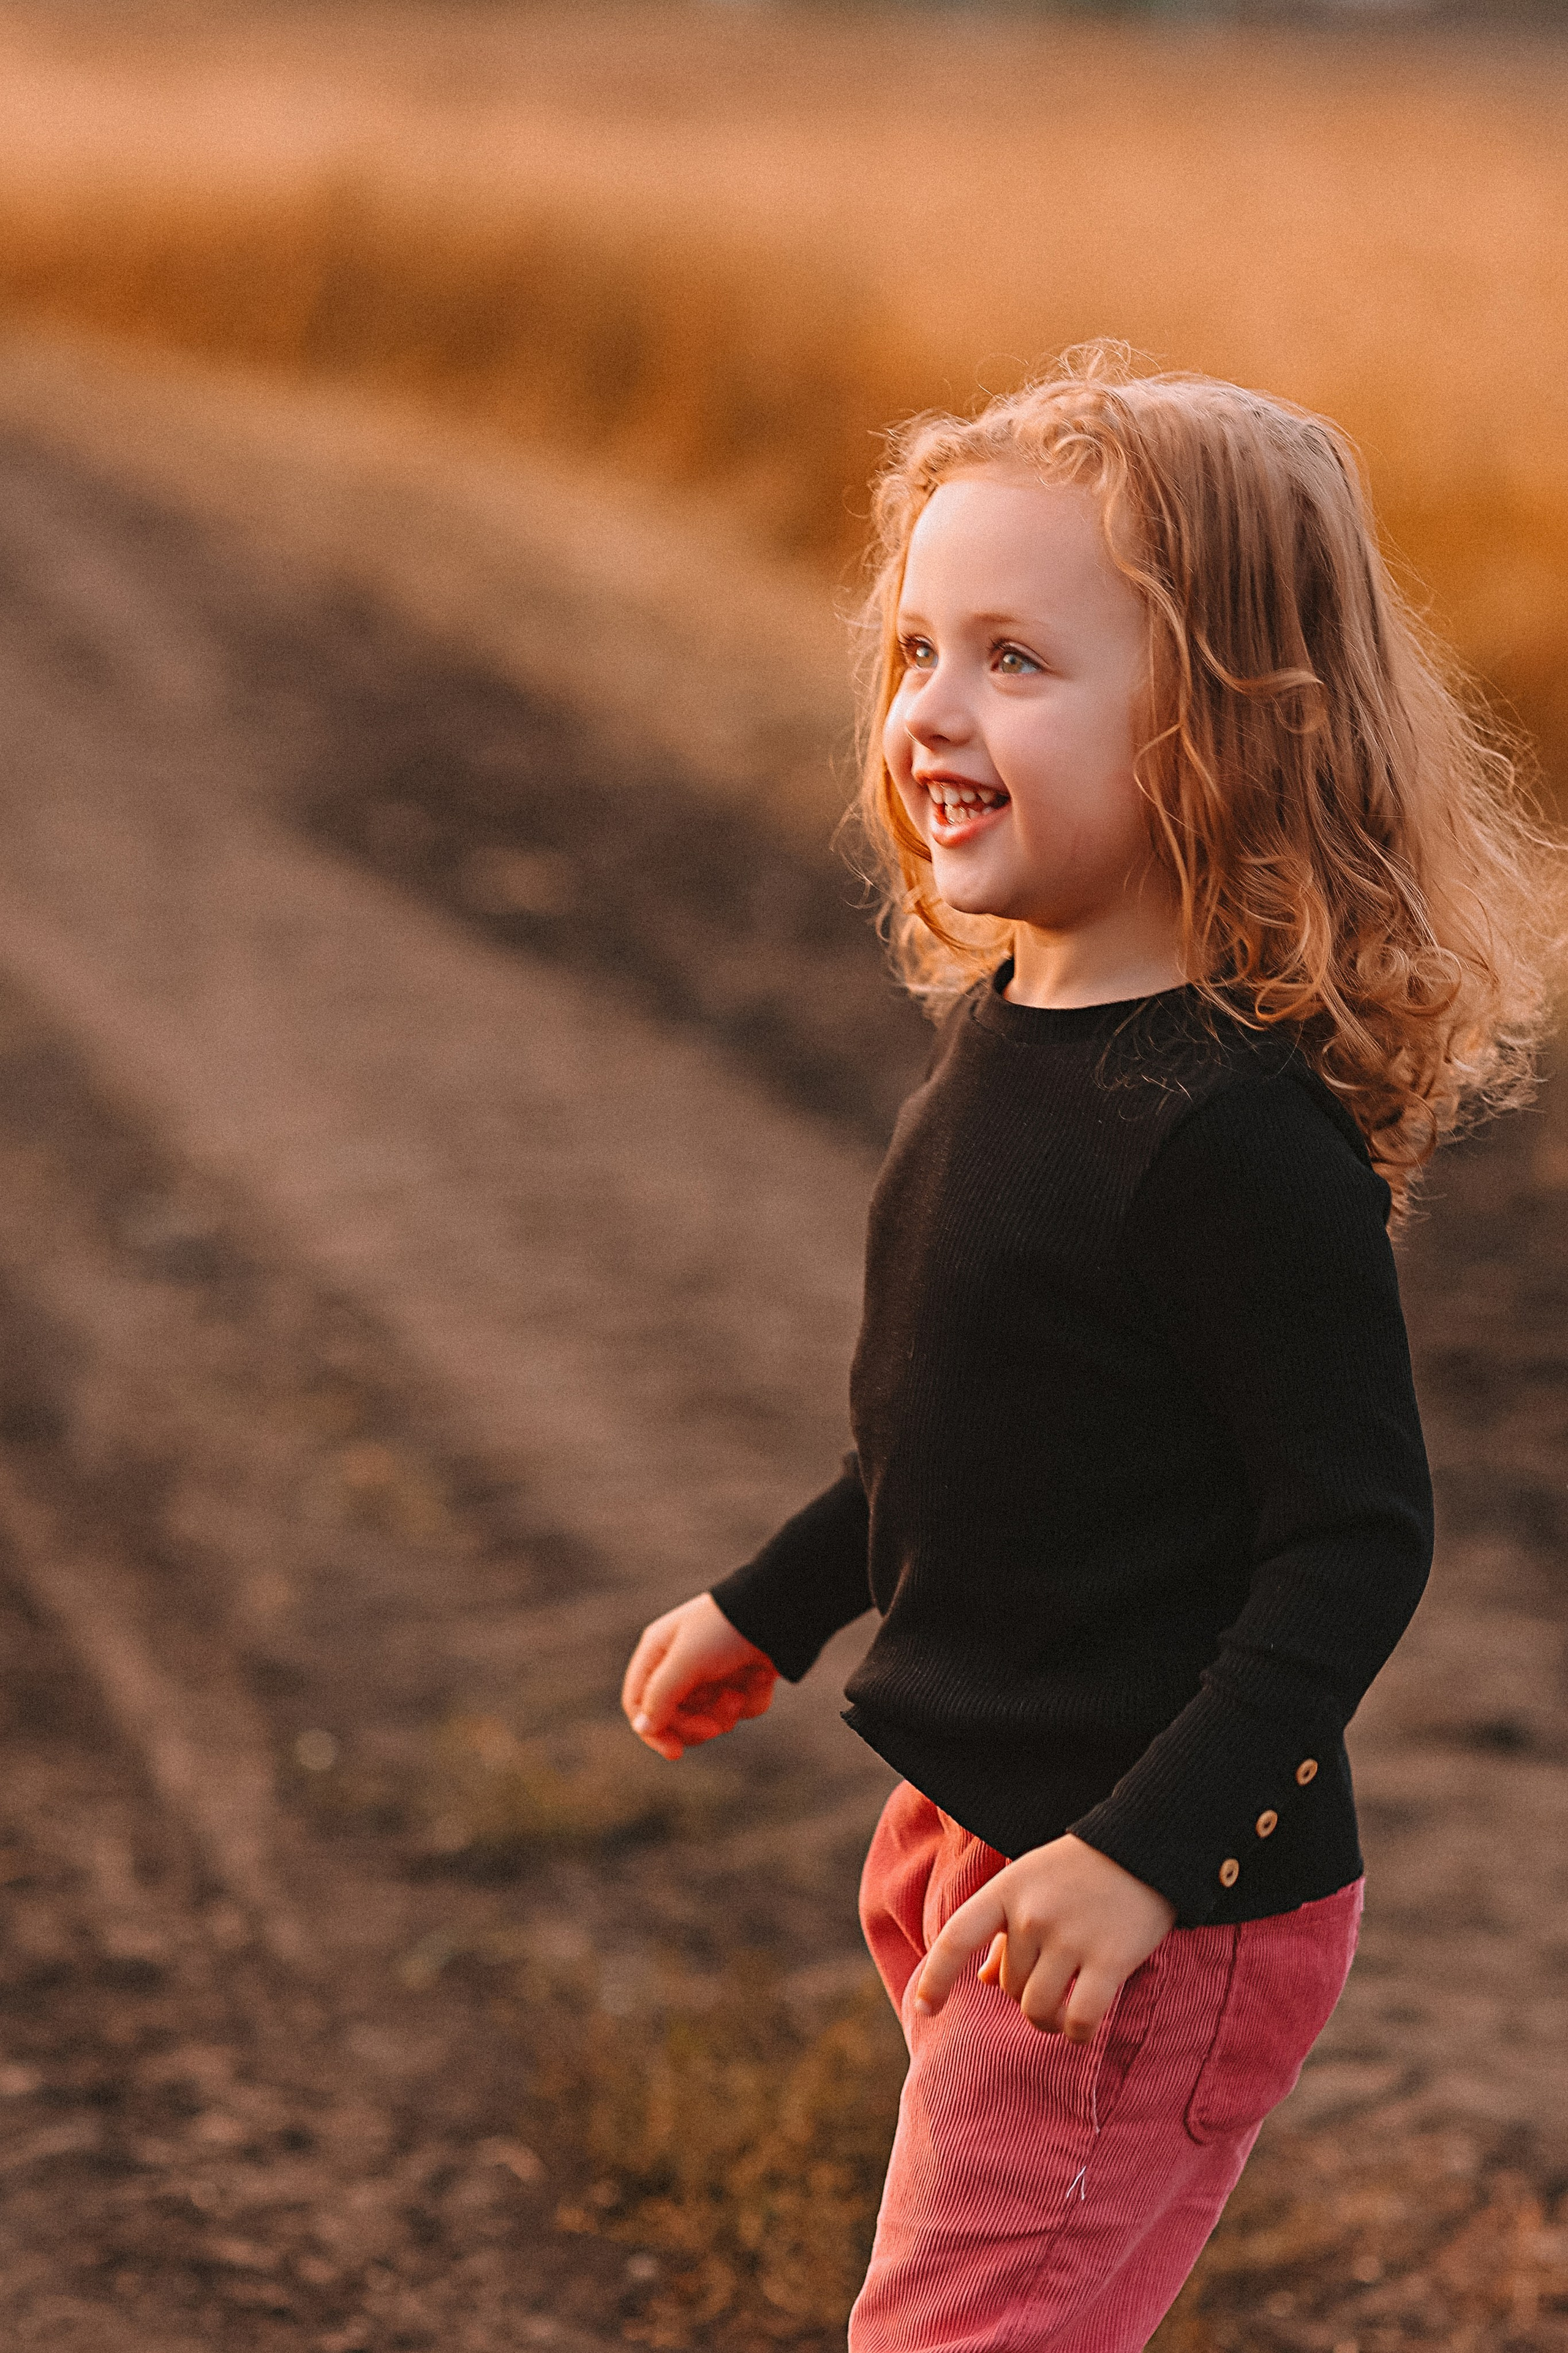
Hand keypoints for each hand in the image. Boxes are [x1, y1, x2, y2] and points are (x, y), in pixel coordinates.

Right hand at [621, 1593, 777, 1761]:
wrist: (779, 1610)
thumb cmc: (724, 1631)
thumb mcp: (686, 1661)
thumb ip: (660, 1697)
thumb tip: (642, 1729)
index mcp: (658, 1652)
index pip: (638, 1703)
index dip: (652, 1731)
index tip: (674, 1752)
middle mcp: (681, 1665)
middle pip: (674, 1719)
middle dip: (697, 1724)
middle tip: (716, 1725)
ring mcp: (713, 1674)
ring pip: (710, 1719)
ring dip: (726, 1712)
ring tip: (739, 1692)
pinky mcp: (742, 1680)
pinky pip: (741, 1711)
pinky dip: (752, 1700)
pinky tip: (759, 1678)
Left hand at [914, 1834, 1174, 2043]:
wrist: (1143, 1846)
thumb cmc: (1078, 1871)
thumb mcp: (1029, 1884)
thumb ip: (1002, 1931)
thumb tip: (982, 1979)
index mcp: (1006, 1890)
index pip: (956, 1939)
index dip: (935, 1979)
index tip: (924, 2009)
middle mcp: (1032, 1915)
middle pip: (1007, 1987)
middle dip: (1023, 1991)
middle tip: (1051, 1973)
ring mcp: (1070, 1938)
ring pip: (1037, 2010)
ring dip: (1047, 2020)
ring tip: (1063, 2008)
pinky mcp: (1110, 1961)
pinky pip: (1080, 2021)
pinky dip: (1077, 2033)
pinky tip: (1082, 2026)